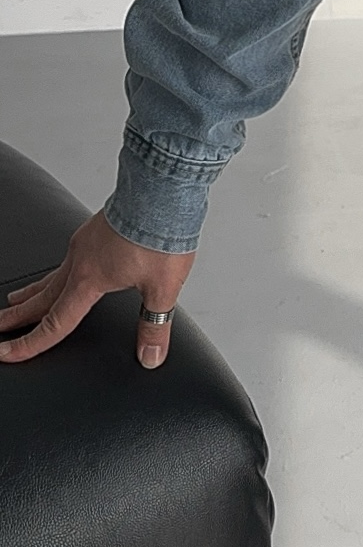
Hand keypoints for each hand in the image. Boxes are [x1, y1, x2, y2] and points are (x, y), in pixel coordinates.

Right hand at [0, 209, 194, 368]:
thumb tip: (150, 356)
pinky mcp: (95, 227)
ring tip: (18, 299)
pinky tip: (70, 266)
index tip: (7, 353)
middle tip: (0, 327)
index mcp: (89, 279)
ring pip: (52, 273)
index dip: (31, 343)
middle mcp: (80, 260)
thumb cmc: (161, 232)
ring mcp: (86, 241)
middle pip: (42, 297)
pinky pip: (70, 255)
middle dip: (19, 316)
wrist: (163, 189)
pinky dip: (60, 269)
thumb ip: (155, 325)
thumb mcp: (163, 287)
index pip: (56, 322)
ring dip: (33, 290)